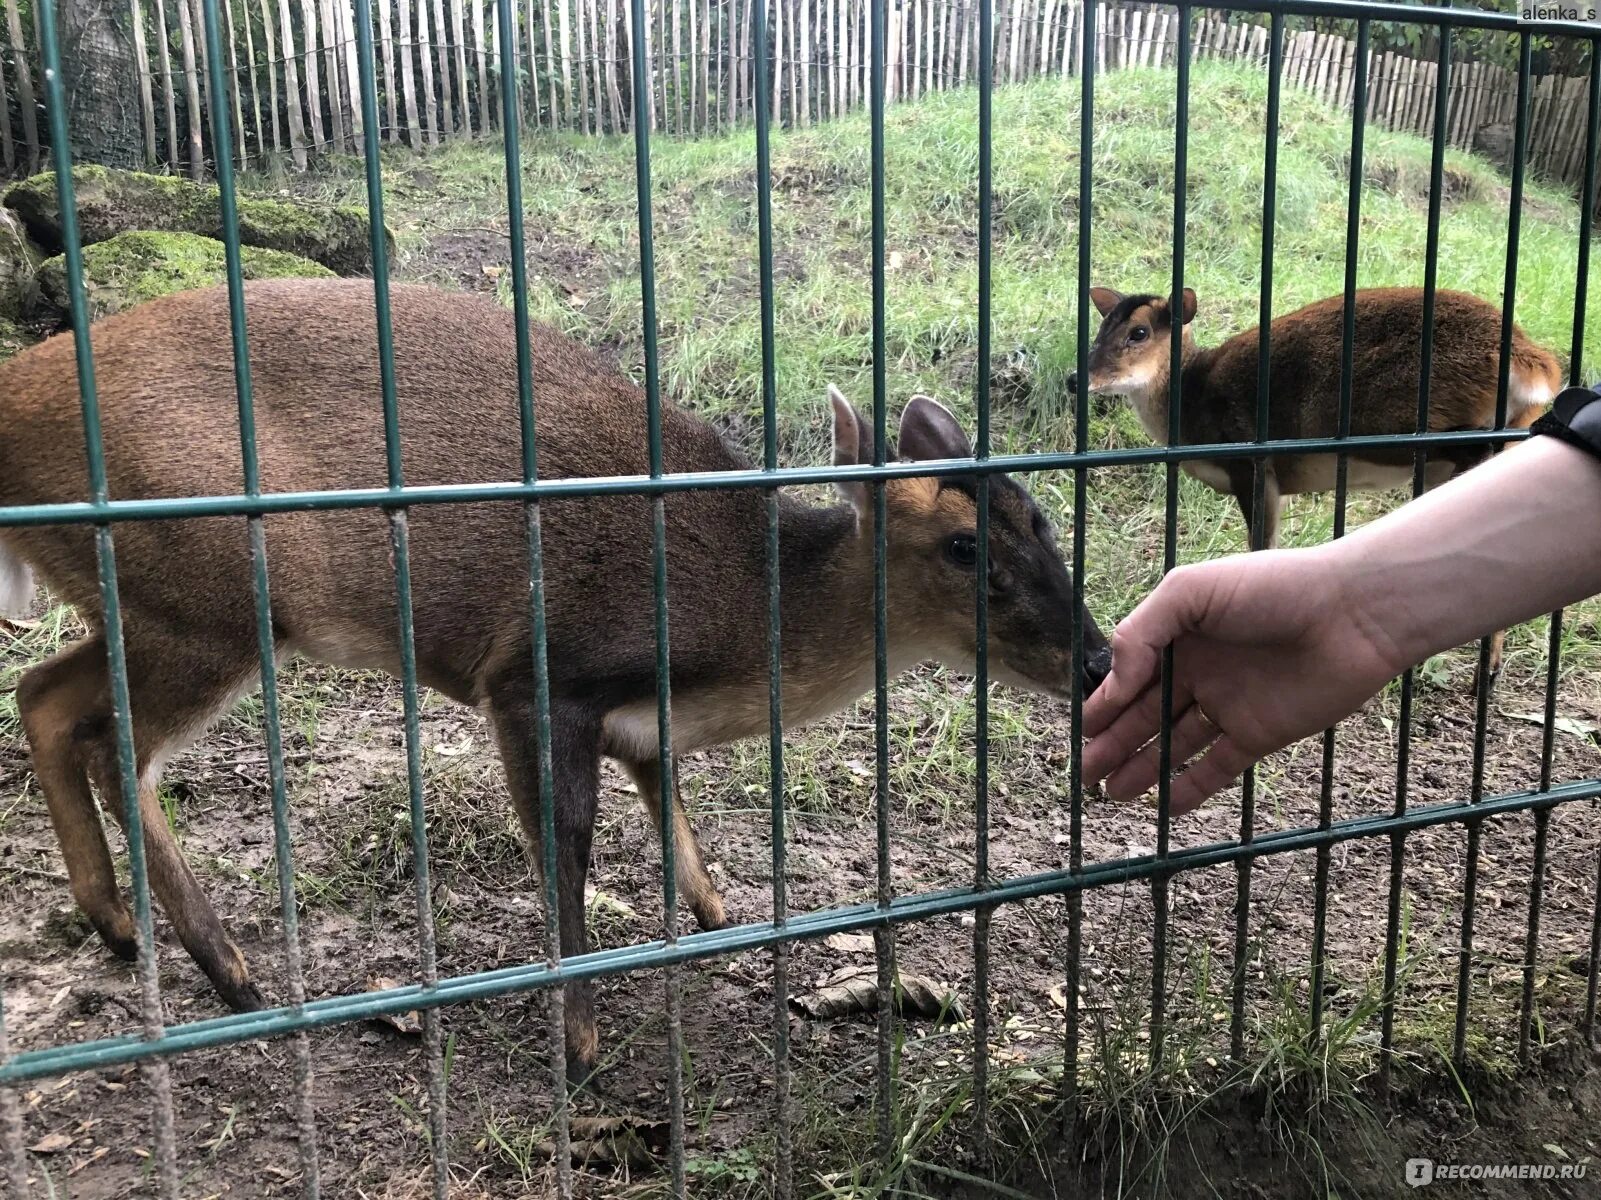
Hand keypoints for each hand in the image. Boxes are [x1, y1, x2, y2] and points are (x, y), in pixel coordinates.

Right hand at [1081, 548, 1405, 813]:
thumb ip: (1142, 633)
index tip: (1083, 732)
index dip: (1105, 704)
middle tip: (1087, 775)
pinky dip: (1191, 788)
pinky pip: (1218, 767)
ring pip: (1175, 745)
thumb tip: (1114, 683)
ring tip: (1113, 795)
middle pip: (1146, 716)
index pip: (1130, 676)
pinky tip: (1164, 806)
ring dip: (1143, 769)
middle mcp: (1199, 672)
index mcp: (1179, 635)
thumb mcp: (1192, 591)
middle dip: (1114, 745)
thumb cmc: (1273, 589)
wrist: (1353, 614)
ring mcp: (1229, 705)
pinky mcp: (1260, 734)